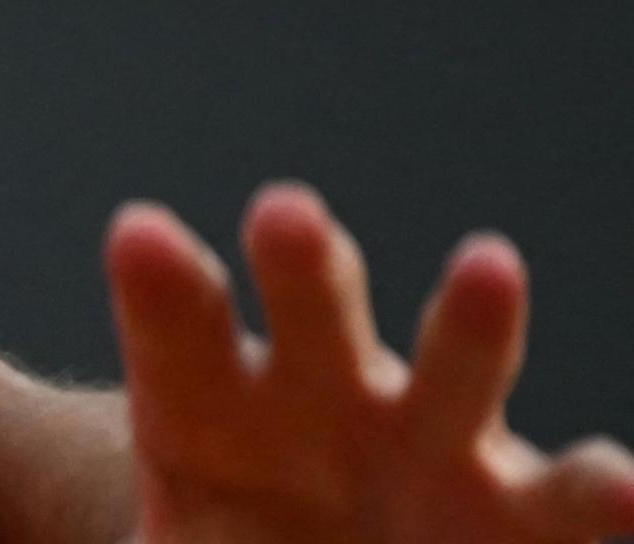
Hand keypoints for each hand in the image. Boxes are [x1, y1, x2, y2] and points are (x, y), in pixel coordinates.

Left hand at [107, 182, 633, 541]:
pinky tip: (631, 489)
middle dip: (300, 265)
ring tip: (486, 265)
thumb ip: (177, 535)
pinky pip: (571, 500)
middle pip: (313, 312)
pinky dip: (605, 492)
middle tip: (284, 213)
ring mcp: (434, 443)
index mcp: (206, 405)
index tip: (140, 235)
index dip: (159, 286)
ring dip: (469, 321)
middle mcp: (325, 397)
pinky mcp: (526, 515)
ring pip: (455, 369)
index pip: (176, 334)